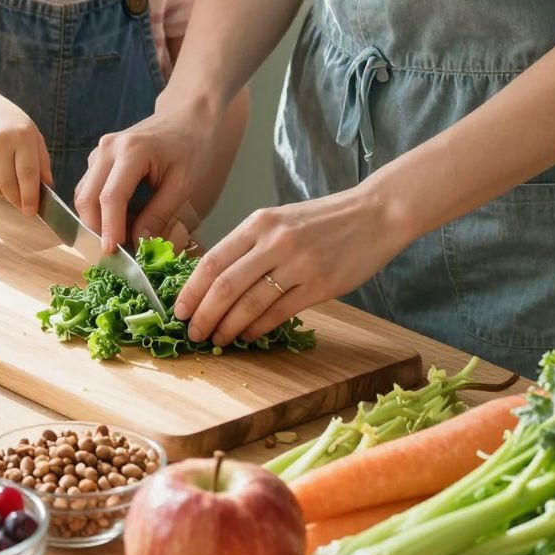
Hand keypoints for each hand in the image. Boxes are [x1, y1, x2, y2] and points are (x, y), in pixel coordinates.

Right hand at [0, 84, 51, 213]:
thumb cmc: (9, 124)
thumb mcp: (31, 134)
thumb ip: (42, 161)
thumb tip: (47, 188)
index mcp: (22, 135)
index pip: (28, 173)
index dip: (30, 196)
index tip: (31, 212)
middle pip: (9, 185)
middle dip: (17, 200)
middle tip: (22, 205)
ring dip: (2, 191)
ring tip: (7, 179)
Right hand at [76, 103, 208, 251]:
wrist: (189, 115)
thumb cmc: (193, 146)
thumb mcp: (183, 184)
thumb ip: (159, 214)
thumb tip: (138, 243)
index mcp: (132, 151)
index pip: (110, 198)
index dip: (109, 229)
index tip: (112, 255)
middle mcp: (107, 149)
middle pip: (87, 198)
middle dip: (95, 230)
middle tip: (113, 256)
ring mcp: (100, 151)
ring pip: (83, 194)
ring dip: (95, 221)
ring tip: (119, 240)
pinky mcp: (99, 158)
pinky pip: (89, 188)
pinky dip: (98, 209)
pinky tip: (119, 222)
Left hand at [173, 188, 398, 347]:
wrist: (375, 214)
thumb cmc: (324, 220)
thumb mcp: (281, 221)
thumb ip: (250, 246)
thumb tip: (215, 283)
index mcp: (260, 223)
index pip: (212, 261)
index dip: (191, 290)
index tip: (179, 311)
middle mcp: (275, 242)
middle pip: (225, 286)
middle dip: (204, 315)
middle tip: (194, 333)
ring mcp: (299, 264)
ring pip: (250, 304)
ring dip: (228, 327)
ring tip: (218, 339)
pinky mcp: (320, 285)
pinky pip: (279, 313)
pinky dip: (258, 328)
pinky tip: (248, 335)